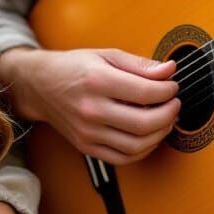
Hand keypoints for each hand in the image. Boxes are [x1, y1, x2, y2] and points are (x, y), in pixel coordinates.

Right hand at [5, 47, 179, 164]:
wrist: (39, 85)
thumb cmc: (73, 67)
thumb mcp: (105, 55)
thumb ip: (139, 64)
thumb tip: (169, 70)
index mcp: (96, 80)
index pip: (144, 92)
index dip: (167, 91)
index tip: (173, 87)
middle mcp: (91, 109)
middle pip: (143, 123)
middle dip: (168, 114)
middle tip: (174, 104)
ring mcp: (87, 132)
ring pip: (136, 145)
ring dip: (160, 134)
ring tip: (165, 120)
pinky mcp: (86, 147)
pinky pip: (123, 158)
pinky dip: (143, 150)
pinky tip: (148, 136)